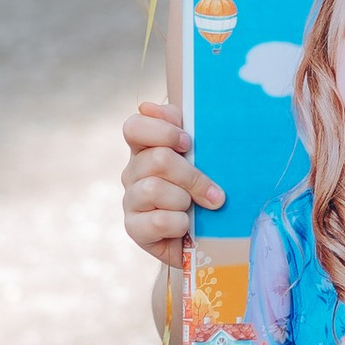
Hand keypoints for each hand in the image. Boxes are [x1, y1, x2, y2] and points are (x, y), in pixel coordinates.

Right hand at [121, 99, 221, 268]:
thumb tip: (148, 106)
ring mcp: (130, 200)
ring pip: (155, 189)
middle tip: (213, 192)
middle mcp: (132, 172)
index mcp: (145, 150)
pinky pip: (158, 221)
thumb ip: (183, 129)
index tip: (187, 142)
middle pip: (157, 159)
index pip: (134, 126)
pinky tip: (184, 227)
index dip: (162, 131)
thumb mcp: (202, 160)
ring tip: (194, 210)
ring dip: (185, 200)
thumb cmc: (204, 192)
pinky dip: (179, 224)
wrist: (204, 239)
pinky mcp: (134, 228)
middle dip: (192, 176)